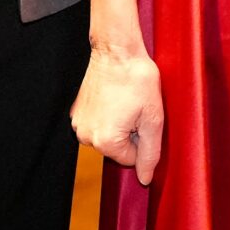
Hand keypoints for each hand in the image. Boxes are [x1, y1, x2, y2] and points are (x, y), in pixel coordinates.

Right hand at [73, 45, 166, 183]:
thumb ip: (150, 153)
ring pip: (106, 136)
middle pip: (117, 149)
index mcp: (106, 142)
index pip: (131, 159)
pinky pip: (96, 123)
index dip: (143, 139)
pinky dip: (107, 115)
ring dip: (118, 124)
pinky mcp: (76, 111)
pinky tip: (115, 97)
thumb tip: (145, 179)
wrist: (117, 50)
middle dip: (130, 133)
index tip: (144, 117)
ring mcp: (78, 123)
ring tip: (126, 101)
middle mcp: (86, 137)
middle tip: (137, 108)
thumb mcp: (153, 118)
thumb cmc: (137, 79)